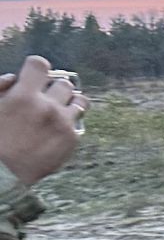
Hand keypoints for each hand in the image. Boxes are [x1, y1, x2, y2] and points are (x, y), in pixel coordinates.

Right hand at [0, 57, 85, 183]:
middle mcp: (48, 106)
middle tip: (43, 98)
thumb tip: (15, 77)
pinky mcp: (71, 138)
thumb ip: (0, 87)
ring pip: (79, 100)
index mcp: (24, 95)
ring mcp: (63, 123)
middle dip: (52, 88)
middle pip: (63, 83)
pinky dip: (68, 123)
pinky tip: (55, 129)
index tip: (32, 76)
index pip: (40, 65)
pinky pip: (78, 122)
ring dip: (68, 101)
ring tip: (58, 109)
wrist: (2, 173)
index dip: (35, 68)